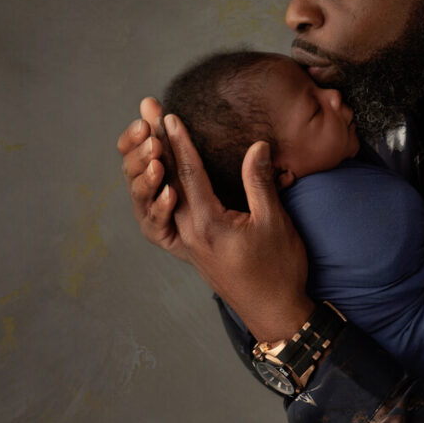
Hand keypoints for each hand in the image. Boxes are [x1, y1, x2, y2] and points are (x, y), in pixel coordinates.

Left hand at [121, 103, 313, 341]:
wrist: (276, 311)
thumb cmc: (279, 268)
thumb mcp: (274, 222)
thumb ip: (259, 182)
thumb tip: (256, 146)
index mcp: (207, 224)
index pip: (188, 173)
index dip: (179, 141)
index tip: (168, 115)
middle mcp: (188, 232)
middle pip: (166, 178)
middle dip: (156, 141)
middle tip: (145, 111)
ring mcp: (186, 242)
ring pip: (162, 194)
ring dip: (155, 161)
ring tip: (148, 134)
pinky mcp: (191, 249)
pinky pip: (168, 212)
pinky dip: (163, 187)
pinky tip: (163, 174)